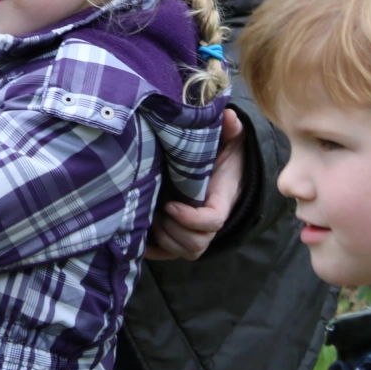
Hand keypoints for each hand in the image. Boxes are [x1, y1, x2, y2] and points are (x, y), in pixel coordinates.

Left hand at [145, 108, 243, 260]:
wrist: (220, 165)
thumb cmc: (223, 151)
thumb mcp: (230, 137)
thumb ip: (231, 129)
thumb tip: (228, 115)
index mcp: (222, 198)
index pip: (213, 220)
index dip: (191, 218)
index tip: (170, 204)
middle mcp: (210, 219)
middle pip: (197, 243)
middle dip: (174, 230)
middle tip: (157, 210)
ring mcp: (196, 229)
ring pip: (185, 251)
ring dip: (165, 239)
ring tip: (151, 217)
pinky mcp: (181, 233)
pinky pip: (170, 254)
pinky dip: (155, 250)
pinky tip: (140, 237)